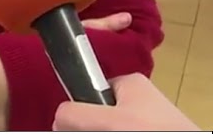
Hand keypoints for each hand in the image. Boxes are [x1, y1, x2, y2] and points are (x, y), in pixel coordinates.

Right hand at [54, 73, 198, 131]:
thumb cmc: (151, 130)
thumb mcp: (108, 121)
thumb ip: (76, 115)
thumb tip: (56, 119)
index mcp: (130, 83)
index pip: (92, 90)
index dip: (81, 111)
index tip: (77, 127)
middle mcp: (140, 98)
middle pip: (101, 114)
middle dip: (93, 128)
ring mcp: (149, 120)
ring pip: (114, 127)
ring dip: (106, 132)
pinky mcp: (156, 129)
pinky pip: (127, 130)